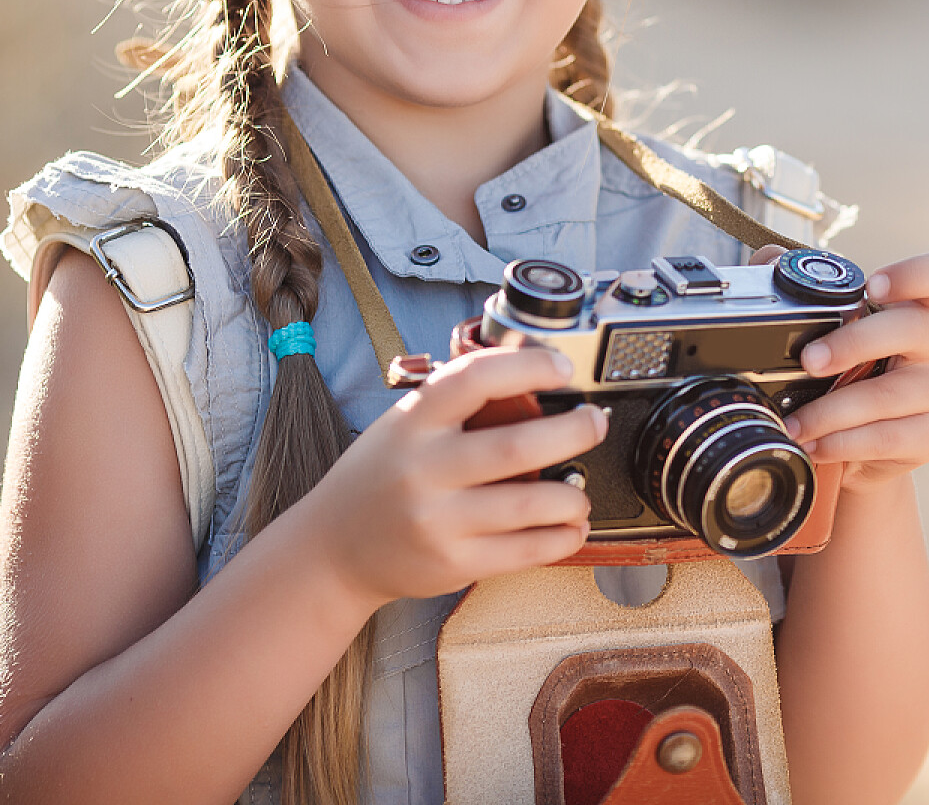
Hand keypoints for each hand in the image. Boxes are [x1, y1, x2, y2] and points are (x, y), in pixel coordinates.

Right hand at [301, 346, 607, 605]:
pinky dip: (562, 537)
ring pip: (530, 504)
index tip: (562, 368)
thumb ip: (454, 404)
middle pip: (517, 445)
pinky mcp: (454, 563)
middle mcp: (424, 470)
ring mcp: (438, 521)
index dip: (528, 366)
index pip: (475, 379)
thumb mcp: (402, 426)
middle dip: (573, 431)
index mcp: (412, 423)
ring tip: (581, 491)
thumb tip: (529, 371)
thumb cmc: (378, 478)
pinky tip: (572, 527)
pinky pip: (525, 551)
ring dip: (573, 496)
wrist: (333, 550)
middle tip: (595, 422)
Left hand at [755, 247, 928, 494]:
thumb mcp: (834, 330)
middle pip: (911, 329)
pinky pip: (883, 438)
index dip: (917, 273)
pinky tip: (814, 442)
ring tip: (793, 420)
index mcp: (921, 306)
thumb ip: (806, 290)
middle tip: (808, 361)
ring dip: (831, 409)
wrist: (864, 448)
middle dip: (853, 343)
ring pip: (887, 395)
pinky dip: (840, 442)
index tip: (873, 287)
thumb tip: (770, 258)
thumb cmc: (852, 374)